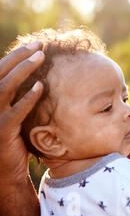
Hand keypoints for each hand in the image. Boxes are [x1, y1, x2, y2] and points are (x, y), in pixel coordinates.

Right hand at [0, 41, 43, 183]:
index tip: (35, 44)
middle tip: (40, 45)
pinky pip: (16, 111)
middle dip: (19, 56)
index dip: (15, 55)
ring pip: (5, 87)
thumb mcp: (11, 113)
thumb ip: (16, 96)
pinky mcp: (2, 131)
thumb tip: (35, 74)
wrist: (6, 171)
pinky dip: (28, 97)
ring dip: (23, 70)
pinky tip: (41, 86)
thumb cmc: (12, 140)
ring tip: (41, 57)